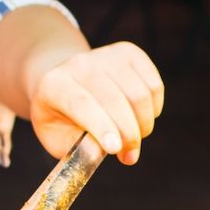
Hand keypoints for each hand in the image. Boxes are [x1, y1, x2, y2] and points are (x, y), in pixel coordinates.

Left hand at [27, 42, 163, 163]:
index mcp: (55, 85)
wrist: (66, 82)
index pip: (81, 103)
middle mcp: (80, 64)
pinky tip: (139, 118)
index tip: (115, 149)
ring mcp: (106, 55)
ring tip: (132, 139)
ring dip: (143, 125)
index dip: (101, 127)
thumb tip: (101, 152)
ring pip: (140, 95)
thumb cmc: (61, 117)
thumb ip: (78, 148)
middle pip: (115, 100)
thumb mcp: (57, 138)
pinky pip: (154, 86)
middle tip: (128, 156)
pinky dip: (154, 109)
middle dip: (129, 135)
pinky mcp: (130, 53)